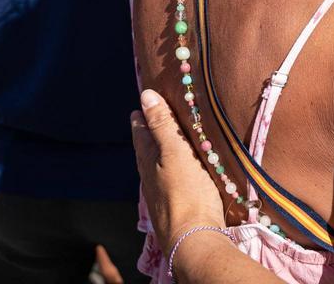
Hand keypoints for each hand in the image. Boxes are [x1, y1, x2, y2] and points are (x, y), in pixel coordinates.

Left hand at [131, 89, 226, 251]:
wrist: (193, 239)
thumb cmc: (186, 193)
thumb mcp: (175, 153)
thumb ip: (162, 125)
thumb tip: (145, 95)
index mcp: (149, 160)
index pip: (141, 132)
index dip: (142, 116)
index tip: (141, 104)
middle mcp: (150, 176)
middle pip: (146, 149)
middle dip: (148, 132)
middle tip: (150, 117)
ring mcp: (161, 193)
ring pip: (156, 165)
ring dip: (160, 151)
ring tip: (165, 141)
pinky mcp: (175, 205)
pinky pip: (170, 178)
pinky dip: (172, 167)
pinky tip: (179, 171)